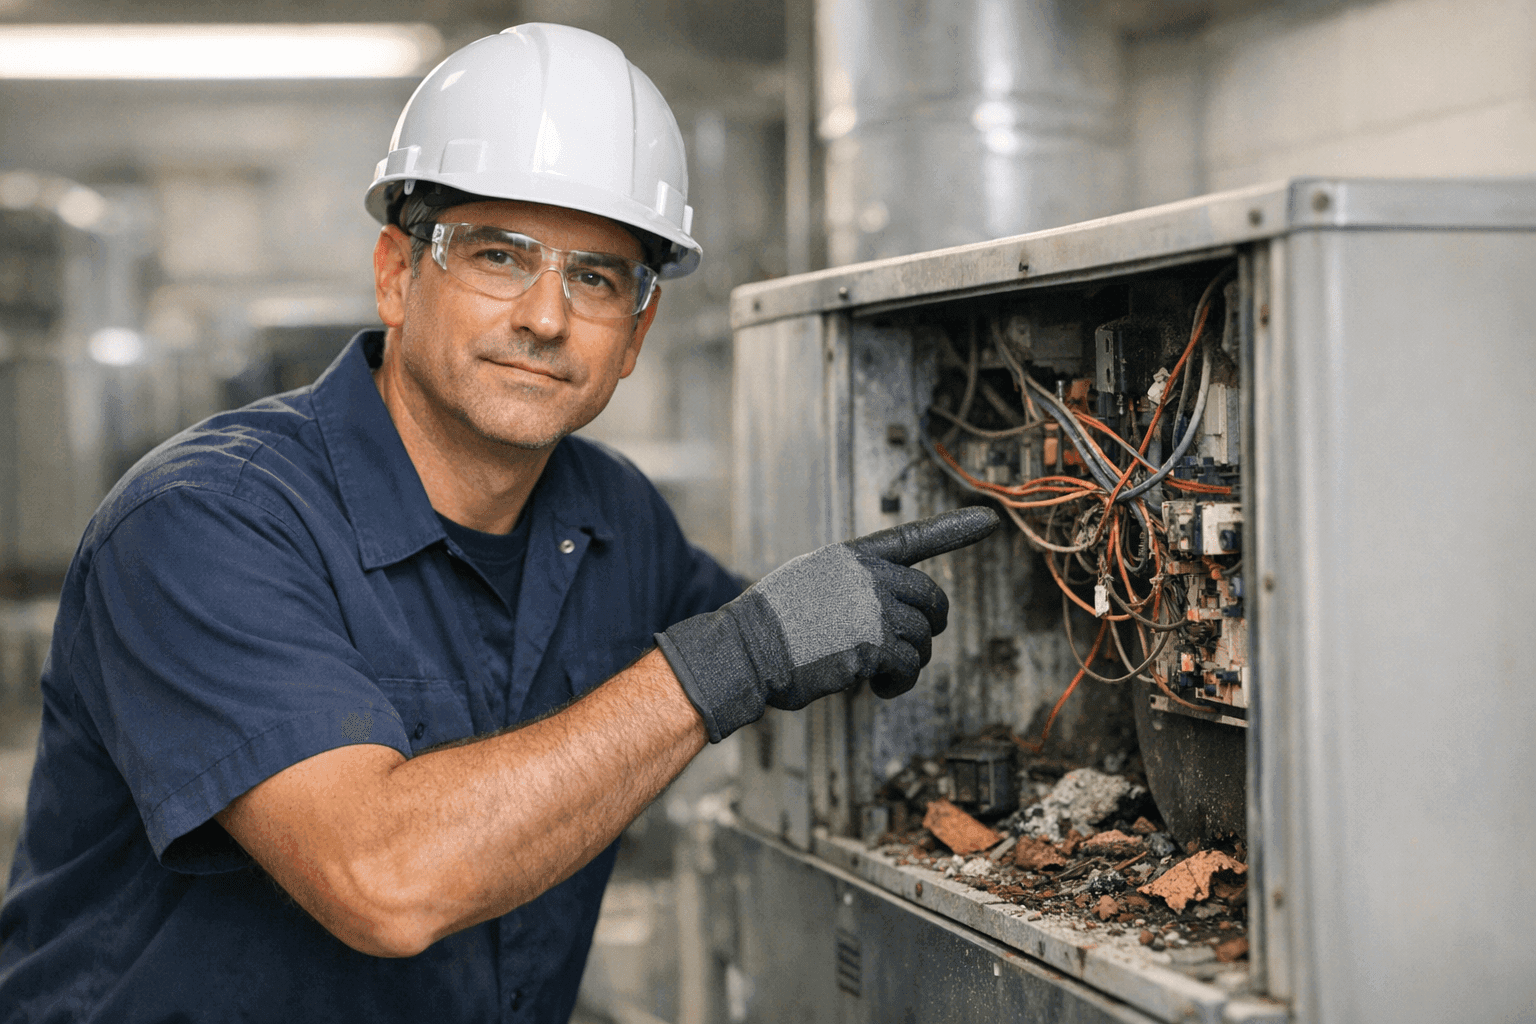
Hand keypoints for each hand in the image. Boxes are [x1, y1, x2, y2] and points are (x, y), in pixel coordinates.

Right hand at [655, 506, 999, 741]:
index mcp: (851, 557)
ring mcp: (873, 608)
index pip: (912, 538)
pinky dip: (899, 683)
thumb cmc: (768, 627)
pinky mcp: (874, 645)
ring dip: (909, 663)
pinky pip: (908, 667)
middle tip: (916, 646)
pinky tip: (877, 689)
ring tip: (882, 676)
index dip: (954, 529)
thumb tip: (881, 609)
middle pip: (931, 598)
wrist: (744, 650)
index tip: (988, 521)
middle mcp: (867, 577)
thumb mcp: (806, 584)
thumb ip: (847, 586)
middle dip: (932, 625)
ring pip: (922, 638)